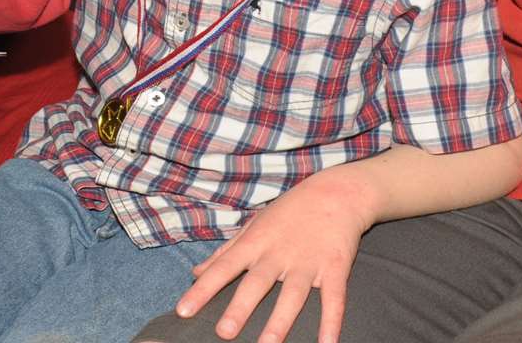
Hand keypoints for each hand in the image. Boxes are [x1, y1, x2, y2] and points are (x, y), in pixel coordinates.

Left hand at [173, 170, 378, 342]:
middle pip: (257, 283)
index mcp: (256, 243)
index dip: (203, 289)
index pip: (224, 267)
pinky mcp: (335, 267)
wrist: (337, 192)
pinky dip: (331, 321)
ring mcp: (308, 261)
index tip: (183, 310)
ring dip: (280, 320)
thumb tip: (196, 273)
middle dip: (240, 307)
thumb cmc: (290, 211)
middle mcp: (279, 253)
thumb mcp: (254, 225)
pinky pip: (334, 298)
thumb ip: (226, 251)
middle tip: (224, 332)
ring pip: (292, 294)